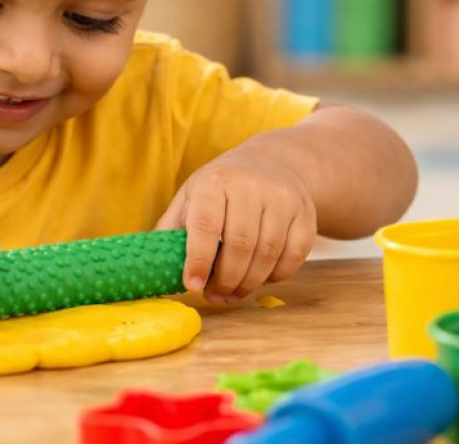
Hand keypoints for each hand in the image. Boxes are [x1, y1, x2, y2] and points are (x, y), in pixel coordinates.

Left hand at [155, 151, 316, 302]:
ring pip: (268, 254)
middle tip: (214, 295)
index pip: (206, 225)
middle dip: (225, 279)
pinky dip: (275, 276)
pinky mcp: (306, 215)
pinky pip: (293, 257)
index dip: (198, 260)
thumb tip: (152, 264)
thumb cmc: (222, 187)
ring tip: (233, 293)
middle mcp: (250, 187)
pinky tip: (260, 278)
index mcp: (214, 183)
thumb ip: (172, 228)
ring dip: (249, 283)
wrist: (274, 162)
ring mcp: (283, 200)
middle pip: (240, 245)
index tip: (192, 285)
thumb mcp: (192, 196)